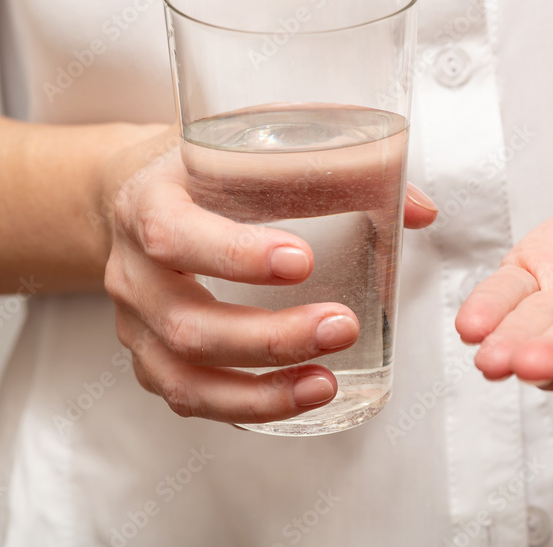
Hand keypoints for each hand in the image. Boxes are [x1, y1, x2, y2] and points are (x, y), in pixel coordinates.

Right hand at [102, 130, 437, 422]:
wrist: (136, 193)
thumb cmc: (207, 171)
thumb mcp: (252, 146)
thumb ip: (335, 168)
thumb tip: (419, 210)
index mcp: (149, 202)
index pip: (175, 235)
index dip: (236, 255)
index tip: (304, 261)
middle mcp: (133, 269)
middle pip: (187, 323)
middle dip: (270, 337)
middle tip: (342, 327)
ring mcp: (136, 322)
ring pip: (184, 376)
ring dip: (260, 390)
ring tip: (326, 383)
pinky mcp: (149, 356)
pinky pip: (188, 398)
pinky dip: (245, 407)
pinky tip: (299, 397)